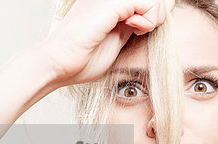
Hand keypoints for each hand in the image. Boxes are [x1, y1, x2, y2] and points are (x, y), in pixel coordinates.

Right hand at [35, 0, 174, 86]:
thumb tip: (152, 18)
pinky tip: (136, 29)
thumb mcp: (117, 39)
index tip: (145, 29)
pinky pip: (148, 1)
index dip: (157, 10)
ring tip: (139, 31)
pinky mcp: (111, 3)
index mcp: (110, 3)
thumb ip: (133, 26)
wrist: (59, 64)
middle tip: (142, 30)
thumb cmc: (82, 60)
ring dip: (156, 17)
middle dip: (158, 13)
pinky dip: (150, 19)